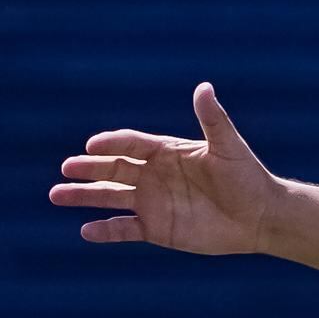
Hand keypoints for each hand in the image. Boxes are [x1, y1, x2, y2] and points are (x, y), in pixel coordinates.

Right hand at [54, 83, 283, 254]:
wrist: (261, 216)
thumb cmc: (247, 177)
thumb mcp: (229, 146)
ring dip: (84, 196)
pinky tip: (85, 230)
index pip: (130, 144)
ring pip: (110, 197)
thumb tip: (204, 87)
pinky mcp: (157, 228)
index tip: (93, 146)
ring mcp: (152, 202)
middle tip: (67, 168)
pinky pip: (124, 229)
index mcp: (166, 152)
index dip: (112, 144)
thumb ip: (212, 119)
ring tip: (57, 194)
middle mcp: (153, 175)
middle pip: (113, 169)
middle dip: (88, 168)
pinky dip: (105, 230)